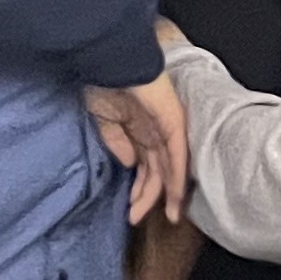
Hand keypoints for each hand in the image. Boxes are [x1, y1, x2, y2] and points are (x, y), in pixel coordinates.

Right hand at [83, 76, 189, 223]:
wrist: (109, 61)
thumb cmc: (103, 82)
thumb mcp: (104, 119)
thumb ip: (116, 141)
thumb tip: (128, 164)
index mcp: (139, 130)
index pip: (145, 165)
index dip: (139, 188)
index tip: (131, 208)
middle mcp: (156, 132)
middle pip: (157, 171)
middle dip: (147, 197)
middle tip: (136, 218)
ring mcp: (167, 128)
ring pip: (170, 169)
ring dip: (165, 195)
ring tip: (164, 217)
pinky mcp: (173, 123)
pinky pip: (177, 156)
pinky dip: (176, 178)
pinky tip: (175, 198)